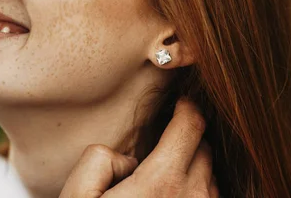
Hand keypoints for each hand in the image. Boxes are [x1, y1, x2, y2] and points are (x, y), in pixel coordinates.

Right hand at [59, 99, 217, 197]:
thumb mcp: (78, 195)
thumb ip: (100, 158)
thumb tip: (129, 160)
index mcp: (161, 183)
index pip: (191, 126)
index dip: (188, 108)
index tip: (182, 102)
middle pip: (205, 149)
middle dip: (189, 137)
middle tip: (169, 138)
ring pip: (212, 177)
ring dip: (196, 167)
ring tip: (168, 174)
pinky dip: (199, 191)